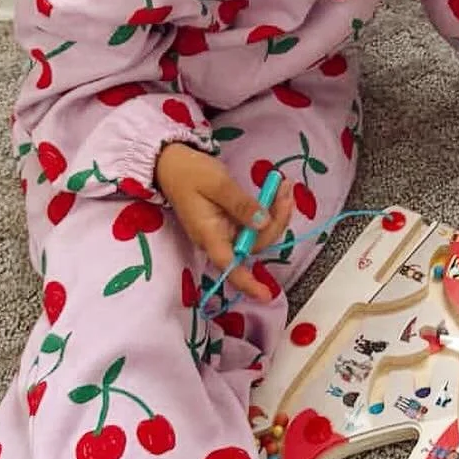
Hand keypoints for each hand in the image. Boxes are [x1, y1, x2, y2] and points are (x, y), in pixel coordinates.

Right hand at [154, 143, 294, 301]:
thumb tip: (263, 223)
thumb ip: (241, 204)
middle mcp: (218, 238)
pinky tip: (276, 191)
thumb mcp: (217, 183)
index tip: (266, 295)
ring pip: (258, 234)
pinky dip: (268, 209)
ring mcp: (225, 231)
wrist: (172, 163)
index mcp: (209, 234)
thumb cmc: (189, 173)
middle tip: (286, 191)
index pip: (229, 265)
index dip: (248, 282)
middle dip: (276, 222)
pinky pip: (255, 224)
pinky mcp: (231, 222)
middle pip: (254, 245)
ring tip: (284, 186)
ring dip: (276, 213)